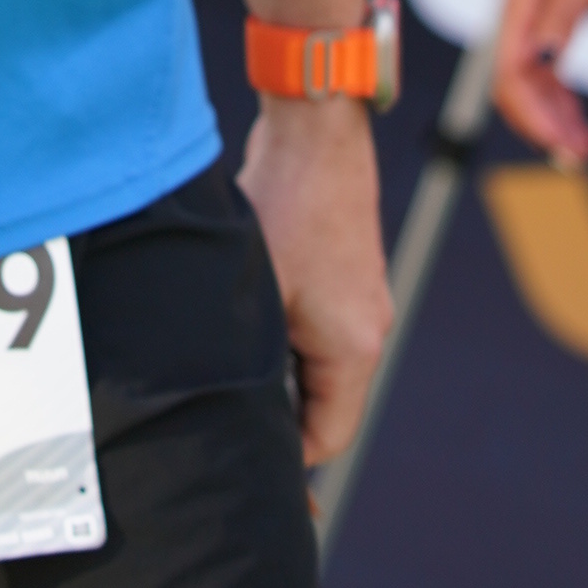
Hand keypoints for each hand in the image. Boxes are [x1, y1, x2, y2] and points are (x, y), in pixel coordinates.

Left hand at [238, 94, 390, 464]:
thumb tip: (220, 401)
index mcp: (354, 350)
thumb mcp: (256, 293)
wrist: (316, 132)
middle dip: (277, 413)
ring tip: (228, 356)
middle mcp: (367, 332)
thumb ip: (246, 357)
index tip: (238, 451)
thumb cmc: (289, 205)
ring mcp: (359, 305)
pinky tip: (244, 316)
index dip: (283, 455)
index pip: (327, 438)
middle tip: (224, 413)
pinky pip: (314, 330)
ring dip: (275, 369)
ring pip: (315, 367)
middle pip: (324, 405)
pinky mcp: (343, 280)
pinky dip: (281, 335)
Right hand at [491, 0, 587, 164]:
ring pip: (531, 85)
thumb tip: (540, 63)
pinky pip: (545, 72)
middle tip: (576, 158)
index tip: (560, 146)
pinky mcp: (551, 18)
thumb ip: (557, 16)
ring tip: (582, 149)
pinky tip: (577, 119)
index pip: (511, 77)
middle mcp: (519, 19)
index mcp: (519, 7)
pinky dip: (559, 99)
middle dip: (542, 128)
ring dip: (552, 119)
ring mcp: (534, 21)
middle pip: (516, 89)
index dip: (532, 117)